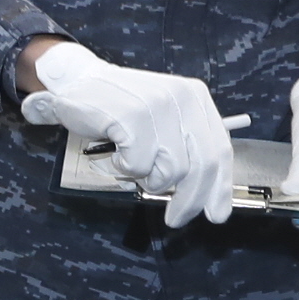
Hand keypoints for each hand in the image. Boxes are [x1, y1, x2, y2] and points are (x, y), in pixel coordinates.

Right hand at [19, 41, 240, 226]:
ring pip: (169, 170)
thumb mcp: (163, 118)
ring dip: (147, 177)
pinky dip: (124, 167)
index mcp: (196, 98)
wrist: (77, 81)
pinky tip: (116, 151)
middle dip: (190, 199)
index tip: (216, 214)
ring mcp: (158, 107)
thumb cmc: (120, 108)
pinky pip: (138, 164)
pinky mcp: (132, 118)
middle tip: (175, 219)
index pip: (221, 150)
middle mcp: (183, 99)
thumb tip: (202, 193)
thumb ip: (184, 146)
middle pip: (202, 165)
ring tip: (131, 162)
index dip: (219, 187)